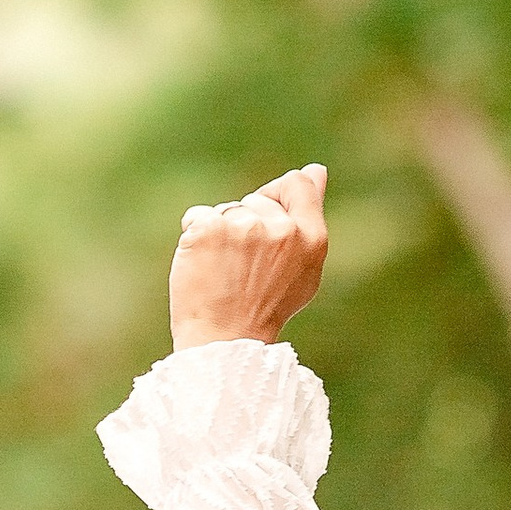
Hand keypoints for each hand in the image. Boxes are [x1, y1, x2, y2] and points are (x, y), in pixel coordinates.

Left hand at [169, 165, 327, 349]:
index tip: (265, 219)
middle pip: (256, 200)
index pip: (297, 184)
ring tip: (223, 272)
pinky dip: (193, 236)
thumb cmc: (264, 307)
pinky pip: (197, 215)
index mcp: (311, 239)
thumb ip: (311, 215)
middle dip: (246, 224)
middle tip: (244, 269)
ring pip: (226, 210)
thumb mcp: (303, 268)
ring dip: (219, 233)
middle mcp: (281, 230)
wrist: (224, 340)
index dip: (278, 195)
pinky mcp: (209, 230)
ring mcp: (244, 228)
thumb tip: (317, 170)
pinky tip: (202, 265)